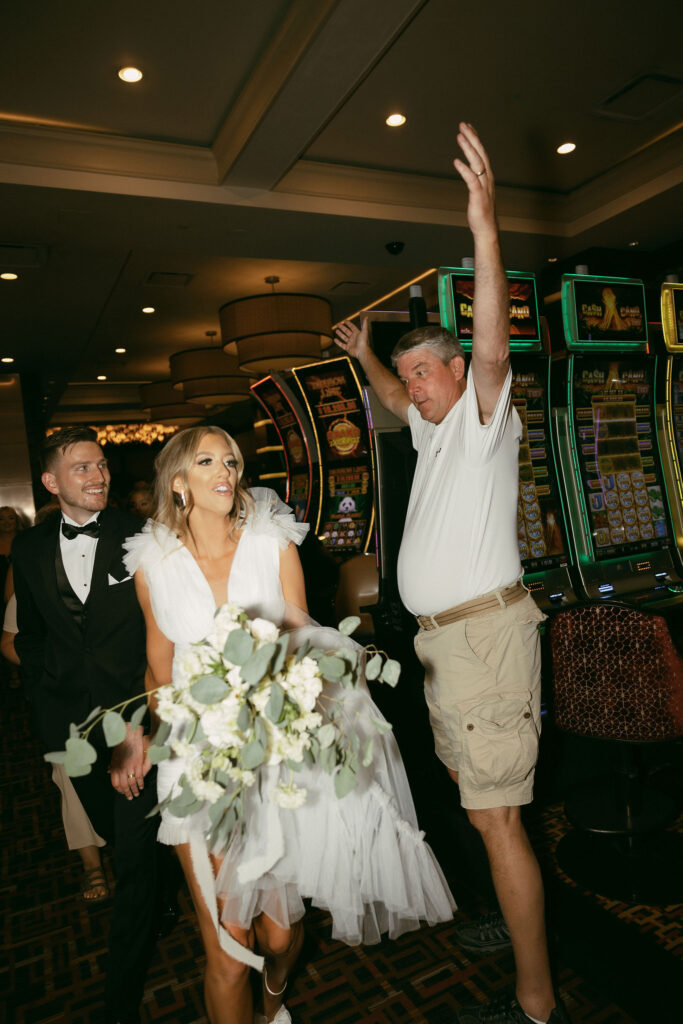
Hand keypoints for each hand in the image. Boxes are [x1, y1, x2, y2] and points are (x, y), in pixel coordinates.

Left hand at [108, 724, 150, 799]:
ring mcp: (130, 767)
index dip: (119, 790)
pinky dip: (140, 783)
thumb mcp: (114, 754)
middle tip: (130, 797)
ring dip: (134, 790)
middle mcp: (121, 769)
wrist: (128, 734)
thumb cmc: (121, 743)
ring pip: (132, 783)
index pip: (115, 783)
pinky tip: (142, 786)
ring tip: (137, 794)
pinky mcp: (138, 763)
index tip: (122, 792)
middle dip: (127, 793)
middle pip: (124, 785)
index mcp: (114, 767)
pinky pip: (139, 777)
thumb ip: (112, 765)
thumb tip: (109, 771)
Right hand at [334, 317, 368, 359]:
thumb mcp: (364, 331)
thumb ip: (365, 324)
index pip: (352, 327)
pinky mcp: (348, 348)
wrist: (362, 351)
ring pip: (344, 337)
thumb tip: (366, 317)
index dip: (348, 324)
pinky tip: (335, 340)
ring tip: (336, 330)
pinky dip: (338, 342)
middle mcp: (353, 338)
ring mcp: (350, 343)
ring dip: (340, 334)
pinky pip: (342, 345)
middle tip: (338, 324)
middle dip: (342, 327)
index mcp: (357, 333)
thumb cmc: (364, 342)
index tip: (345, 321)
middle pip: (346, 331)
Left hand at [453, 122, 496, 237]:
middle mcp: (487, 178)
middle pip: (481, 153)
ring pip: (477, 162)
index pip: (482, 152)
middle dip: (472, 138)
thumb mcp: (478, 191)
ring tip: (459, 136)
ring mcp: (484, 186)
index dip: (475, 139)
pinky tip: (456, 162)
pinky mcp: (478, 196)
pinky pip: (472, 180)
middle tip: (463, 125)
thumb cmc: (481, 211)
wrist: (486, 228)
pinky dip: (464, 170)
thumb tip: (468, 169)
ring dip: (468, 148)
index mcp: (487, 175)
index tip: (468, 126)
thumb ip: (474, 178)